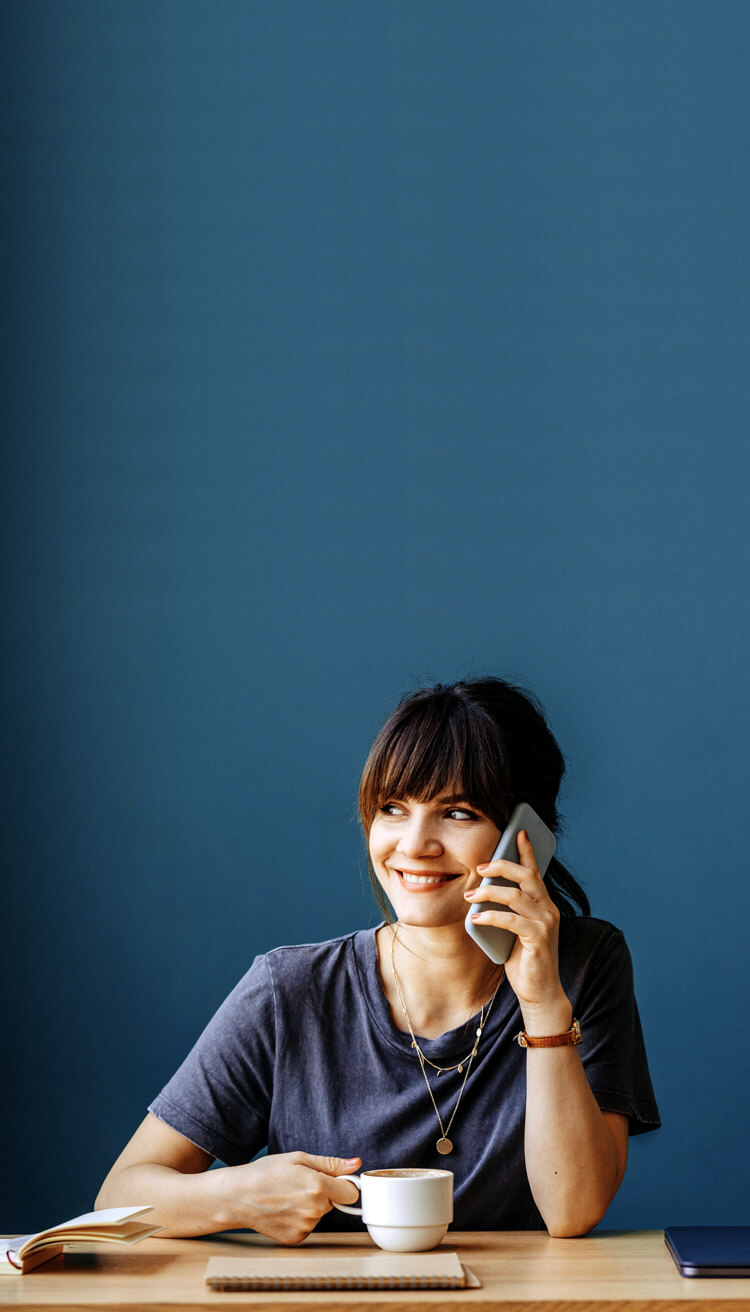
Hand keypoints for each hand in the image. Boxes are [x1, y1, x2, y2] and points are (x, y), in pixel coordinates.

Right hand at [212, 1151, 361, 1245]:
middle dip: (324, 1193)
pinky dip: (300, 1219)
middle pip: (334, 1203)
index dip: (345, 1185)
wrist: (239, 1196)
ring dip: (311, 1206)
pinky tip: (284, 1209)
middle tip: (301, 1183)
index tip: (336, 1181)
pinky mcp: (296, 1238)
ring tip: (288, 1196)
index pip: (352, 1193)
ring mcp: (305, 1227)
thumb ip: (331, 1164)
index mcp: (318, 1186)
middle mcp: (314, 1210)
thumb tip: (356, 1164)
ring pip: (320, 1214)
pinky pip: (308, 1226)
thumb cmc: (266, 1172)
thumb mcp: (298, 1158)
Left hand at [464, 830, 571, 1027]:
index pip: (535, 871)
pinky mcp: (539, 939)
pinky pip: (512, 920)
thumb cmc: (524, 960)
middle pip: (527, 876)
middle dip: (502, 866)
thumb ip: (506, 911)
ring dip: (489, 893)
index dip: (527, 850)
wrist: (540, 992)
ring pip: (517, 895)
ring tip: (469, 896)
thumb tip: (480, 893)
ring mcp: (546, 923)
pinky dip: (491, 916)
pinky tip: (475, 918)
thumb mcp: (514, 930)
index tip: (519, 832)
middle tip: (480, 867)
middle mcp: (548, 909)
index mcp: (543, 904)